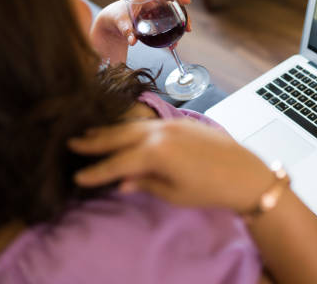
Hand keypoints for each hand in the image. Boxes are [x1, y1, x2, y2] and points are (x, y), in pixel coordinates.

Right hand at [68, 119, 273, 212]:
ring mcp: (172, 123)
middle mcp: (160, 133)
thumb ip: (144, 183)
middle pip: (120, 136)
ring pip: (133, 126)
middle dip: (96, 141)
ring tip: (91, 133)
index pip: (117, 163)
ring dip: (111, 130)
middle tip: (72, 142)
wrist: (244, 173)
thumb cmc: (209, 189)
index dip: (96, 171)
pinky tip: (124, 130)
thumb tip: (120, 182)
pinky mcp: (182, 122)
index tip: (77, 177)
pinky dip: (131, 126)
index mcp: (156, 153)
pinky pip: (148, 122)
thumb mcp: (173, 193)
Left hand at [90, 0, 191, 63]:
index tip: (187, 1)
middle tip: (188, 28)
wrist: (108, 24)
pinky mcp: (151, 24)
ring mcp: (152, 14)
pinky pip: (164, 26)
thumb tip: (133, 41)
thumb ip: (126, 30)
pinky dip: (169, 35)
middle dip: (182, 16)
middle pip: (171, 7)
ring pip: (170, 18)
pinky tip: (171, 45)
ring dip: (178, 27)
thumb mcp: (119, 21)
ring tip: (180, 39)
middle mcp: (150, 5)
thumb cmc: (113, 16)